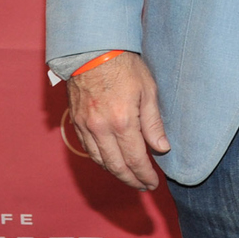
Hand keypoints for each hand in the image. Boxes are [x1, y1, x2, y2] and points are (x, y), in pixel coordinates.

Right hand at [66, 52, 169, 189]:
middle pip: (116, 166)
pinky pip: (88, 149)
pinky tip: (111, 162)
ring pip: (100, 160)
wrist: (92, 51)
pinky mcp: (76, 122)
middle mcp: (101, 129)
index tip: (153, 183)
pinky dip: (101, 160)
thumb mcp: (148, 90)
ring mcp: (86, 127)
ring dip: (116, 173)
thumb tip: (162, 148)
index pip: (135, 159)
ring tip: (130, 178)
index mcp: (122, 122)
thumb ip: (153, 122)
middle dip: (131, 180)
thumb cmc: (125, 66)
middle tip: (143, 186)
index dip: (145, 174)